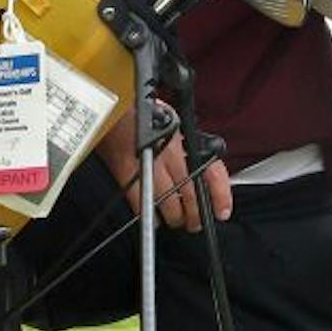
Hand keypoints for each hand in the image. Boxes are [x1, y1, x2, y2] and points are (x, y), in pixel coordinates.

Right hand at [95, 109, 231, 232]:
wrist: (109, 108)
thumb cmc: (138, 113)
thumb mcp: (172, 121)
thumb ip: (186, 143)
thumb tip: (200, 168)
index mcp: (183, 140)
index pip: (212, 171)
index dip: (221, 195)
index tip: (222, 211)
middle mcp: (170, 154)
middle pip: (192, 195)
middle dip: (195, 215)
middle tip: (193, 222)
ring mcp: (149, 167)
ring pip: (171, 206)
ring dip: (175, 218)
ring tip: (174, 220)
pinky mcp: (128, 177)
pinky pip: (144, 207)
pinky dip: (151, 217)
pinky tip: (153, 218)